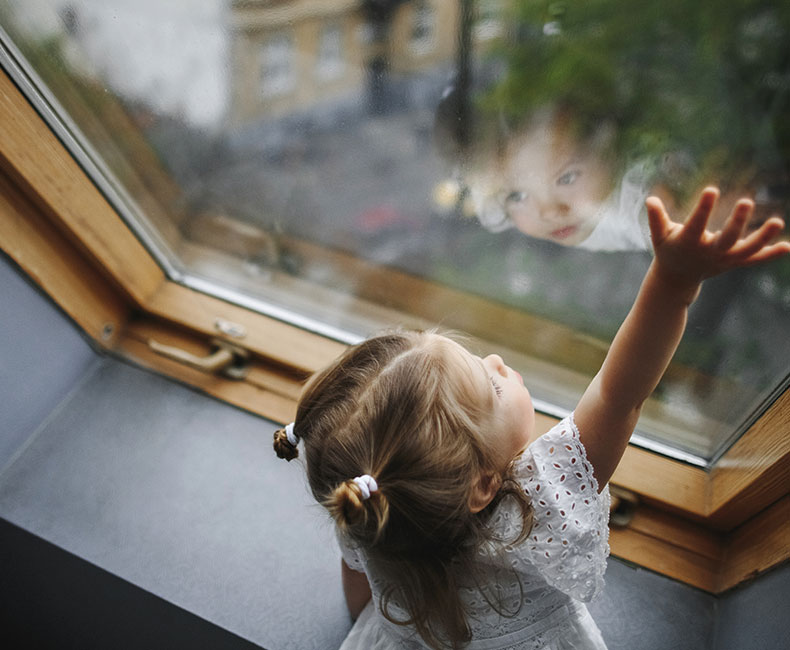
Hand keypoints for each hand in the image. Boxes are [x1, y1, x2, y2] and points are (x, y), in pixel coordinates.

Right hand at [646, 187, 789, 290]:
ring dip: (763, 237)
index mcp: (688, 243)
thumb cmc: (668, 250)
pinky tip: (787, 246)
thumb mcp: (658, 236)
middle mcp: (709, 253)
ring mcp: (724, 259)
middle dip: (737, 222)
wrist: (677, 278)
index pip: (696, 225)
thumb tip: (650, 199)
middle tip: (746, 201)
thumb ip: (656, 219)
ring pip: (747, 250)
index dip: (703, 209)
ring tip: (778, 222)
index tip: (712, 189)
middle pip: (726, 239)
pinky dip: (770, 254)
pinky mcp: (734, 262)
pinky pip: (754, 259)